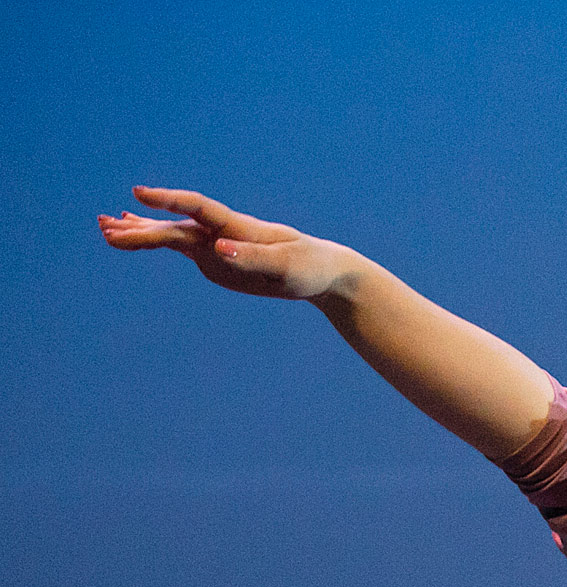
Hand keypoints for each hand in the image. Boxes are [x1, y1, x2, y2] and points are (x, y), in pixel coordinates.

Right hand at [99, 187, 356, 300]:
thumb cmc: (309, 266)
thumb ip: (253, 258)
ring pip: (170, 235)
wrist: (321, 271)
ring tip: (104, 229)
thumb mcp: (287, 267)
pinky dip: (151, 241)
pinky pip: (176, 247)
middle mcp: (220, 232)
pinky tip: (130, 236)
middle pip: (175, 225)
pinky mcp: (213, 260)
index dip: (169, 200)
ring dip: (138, 232)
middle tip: (105, 227)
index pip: (198, 207)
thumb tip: (216, 249)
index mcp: (238, 227)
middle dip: (142, 227)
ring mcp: (213, 244)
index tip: (140, 194)